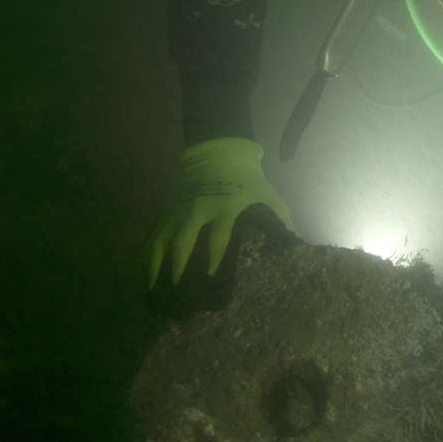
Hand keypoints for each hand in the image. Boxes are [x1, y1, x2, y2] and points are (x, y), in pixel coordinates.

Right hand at [147, 137, 298, 298]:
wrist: (219, 153)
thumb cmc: (249, 180)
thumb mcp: (268, 197)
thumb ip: (282, 221)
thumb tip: (297, 246)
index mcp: (225, 208)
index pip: (218, 237)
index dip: (214, 257)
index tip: (211, 276)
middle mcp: (198, 210)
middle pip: (183, 241)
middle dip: (179, 265)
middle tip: (177, 288)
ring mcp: (179, 210)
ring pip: (162, 239)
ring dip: (156, 263)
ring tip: (152, 286)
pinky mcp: (168, 209)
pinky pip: (154, 233)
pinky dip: (148, 252)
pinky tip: (145, 270)